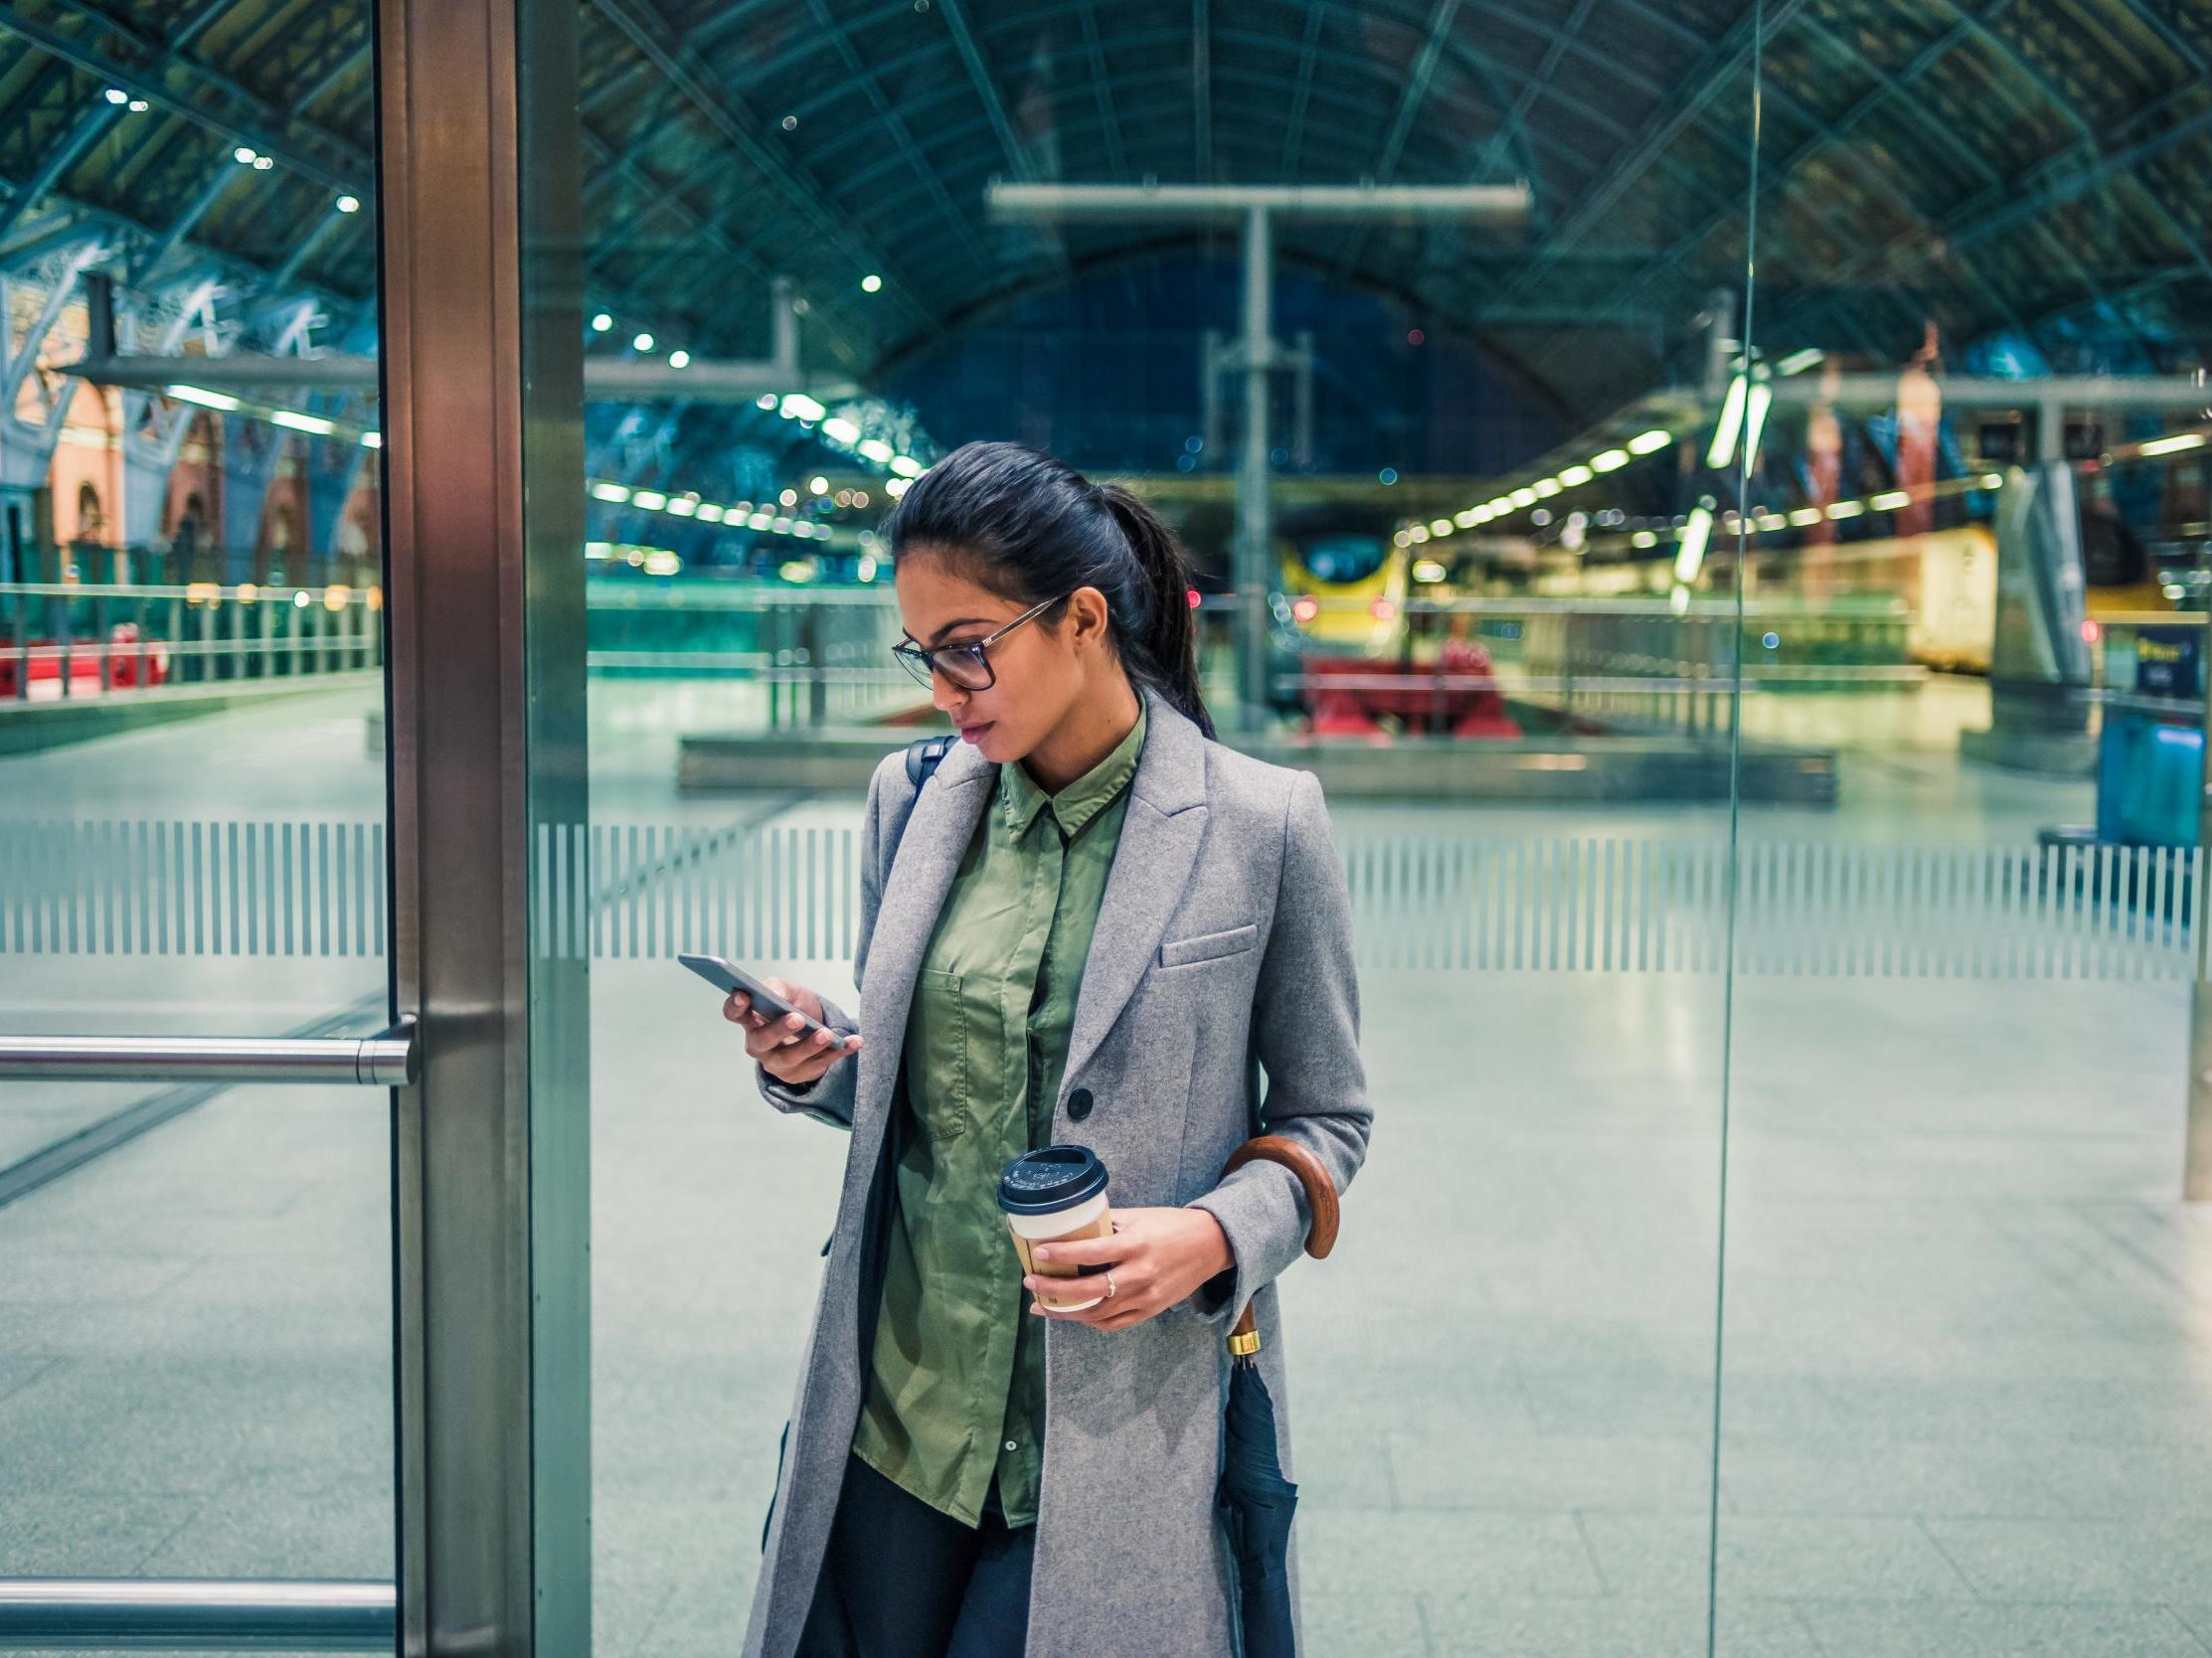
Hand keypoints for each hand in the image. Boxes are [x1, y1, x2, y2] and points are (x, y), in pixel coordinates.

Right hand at [724, 978, 862, 1086]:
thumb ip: (779, 988)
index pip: (734, 1014)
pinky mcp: (800, 1073)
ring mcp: (778, 1063)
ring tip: (827, 1034)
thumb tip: (774, 995)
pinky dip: (839, 1052)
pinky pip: (820, 1064)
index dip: (735, 1006)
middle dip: (779, 1030)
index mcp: (751, 1019)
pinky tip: (855, 1041)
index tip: (744, 995)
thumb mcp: (788, 990)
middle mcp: (759, 1044)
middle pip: (763, 1041)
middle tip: (797, 1018)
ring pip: (791, 1058)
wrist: (813, 1025)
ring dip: (810, 1046)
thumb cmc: (792, 1004)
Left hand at [1025, 1207, 1232, 1332]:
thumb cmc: (1172, 1225)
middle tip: (1031, 1284)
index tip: (1039, 1253)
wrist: (1211, 1246)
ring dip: (1066, 1312)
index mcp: (1136, 1245)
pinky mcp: (1150, 1311)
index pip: (1091, 1252)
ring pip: (1097, 1313)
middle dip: (1055, 1290)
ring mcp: (1146, 1297)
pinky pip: (1114, 1323)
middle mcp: (1140, 1274)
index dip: (1062, 1255)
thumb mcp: (1139, 1216)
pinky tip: (1074, 1314)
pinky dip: (1090, 1321)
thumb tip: (1071, 1225)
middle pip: (1089, 1290)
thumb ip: (1107, 1223)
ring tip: (1042, 1305)